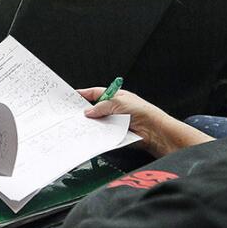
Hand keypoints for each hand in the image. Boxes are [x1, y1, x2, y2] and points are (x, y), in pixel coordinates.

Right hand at [76, 87, 210, 157]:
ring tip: (80, 125)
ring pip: (98, 122)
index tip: (73, 95)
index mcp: (116, 96)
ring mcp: (115, 121)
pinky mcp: (116, 133)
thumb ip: (101, 107)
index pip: (96, 93)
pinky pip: (103, 133)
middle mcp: (115, 108)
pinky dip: (97, 134)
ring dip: (91, 124)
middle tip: (73, 113)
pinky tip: (91, 134)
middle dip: (86, 111)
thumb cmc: (142, 112)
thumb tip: (88, 111)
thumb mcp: (118, 103)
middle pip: (95, 108)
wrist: (154, 131)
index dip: (85, 94)